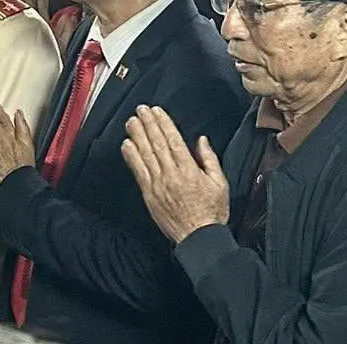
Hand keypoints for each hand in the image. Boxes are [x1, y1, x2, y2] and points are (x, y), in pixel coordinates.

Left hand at [121, 105, 229, 243]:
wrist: (199, 238)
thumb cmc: (212, 211)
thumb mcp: (220, 184)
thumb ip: (210, 160)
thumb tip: (201, 140)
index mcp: (189, 170)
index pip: (173, 140)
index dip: (163, 123)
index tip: (157, 111)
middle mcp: (171, 175)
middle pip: (157, 144)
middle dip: (148, 124)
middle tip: (140, 109)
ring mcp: (158, 185)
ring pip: (145, 155)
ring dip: (137, 136)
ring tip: (131, 121)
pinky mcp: (149, 195)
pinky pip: (138, 172)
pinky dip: (131, 157)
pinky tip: (126, 144)